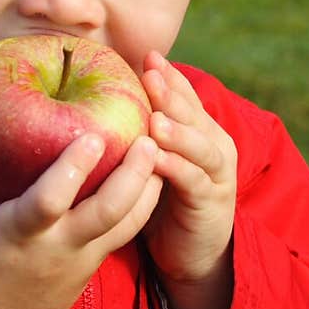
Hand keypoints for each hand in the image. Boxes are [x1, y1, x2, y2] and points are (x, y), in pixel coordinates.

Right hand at [0, 127, 162, 308]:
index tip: (92, 135)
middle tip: (148, 137)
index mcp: (19, 233)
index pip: (48, 202)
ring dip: (148, 190)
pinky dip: (142, 206)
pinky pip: (125, 235)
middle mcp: (57, 248)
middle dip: (133, 176)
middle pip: (107, 214)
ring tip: (162, 149)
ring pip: (127, 226)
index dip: (71, 170)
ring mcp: (80, 261)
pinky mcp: (93, 268)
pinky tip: (153, 175)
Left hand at [140, 51, 237, 308]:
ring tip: (154, 117)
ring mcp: (215, 173)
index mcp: (198, 130)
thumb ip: (138, 133)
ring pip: (199, 144)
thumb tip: (94, 101)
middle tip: (149, 72)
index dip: (167, 75)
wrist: (194, 253)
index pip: (183, 96)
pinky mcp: (211, 201)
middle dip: (171, 92)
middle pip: (192, 112)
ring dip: (177, 129)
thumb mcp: (153, 161)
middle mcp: (213, 144)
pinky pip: (193, 180)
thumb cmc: (165, 202)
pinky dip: (176, 168)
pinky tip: (156, 160)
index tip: (146, 55)